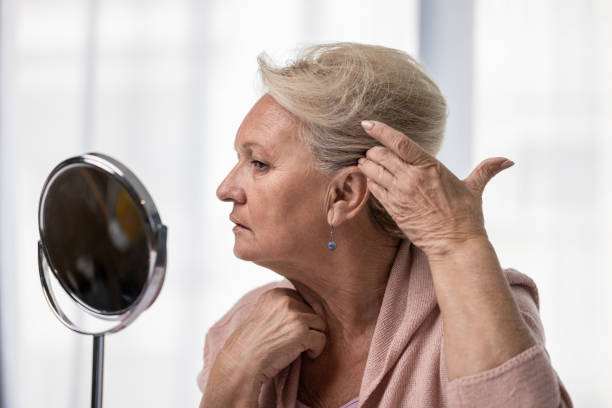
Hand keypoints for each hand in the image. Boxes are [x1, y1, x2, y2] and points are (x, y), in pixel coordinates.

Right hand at [216, 288, 326, 388]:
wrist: (243, 362)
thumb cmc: (253, 343)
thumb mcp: (265, 314)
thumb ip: (283, 307)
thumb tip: (309, 308)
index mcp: (275, 294)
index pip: (302, 300)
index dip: (300, 317)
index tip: (292, 330)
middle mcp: (285, 300)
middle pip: (312, 311)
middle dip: (308, 327)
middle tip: (296, 341)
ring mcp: (294, 315)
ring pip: (320, 324)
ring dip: (314, 338)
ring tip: (302, 348)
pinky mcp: (301, 332)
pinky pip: (322, 338)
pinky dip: (317, 350)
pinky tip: (306, 355)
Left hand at [357, 120, 513, 258]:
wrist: (455, 245)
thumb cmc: (466, 216)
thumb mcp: (474, 189)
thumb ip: (486, 170)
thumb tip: (509, 161)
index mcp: (430, 167)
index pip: (399, 143)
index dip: (381, 131)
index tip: (367, 123)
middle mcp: (411, 178)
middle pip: (380, 155)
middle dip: (373, 151)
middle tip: (372, 151)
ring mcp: (400, 194)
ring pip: (372, 171)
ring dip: (366, 165)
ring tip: (367, 163)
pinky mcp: (393, 209)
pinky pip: (373, 189)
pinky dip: (369, 181)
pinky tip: (370, 179)